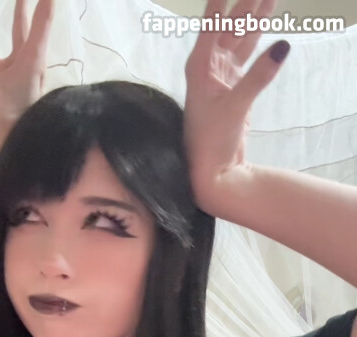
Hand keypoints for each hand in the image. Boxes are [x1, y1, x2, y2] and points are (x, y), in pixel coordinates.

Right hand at [0, 0, 53, 154]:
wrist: (15, 152)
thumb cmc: (9, 124)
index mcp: (32, 63)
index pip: (41, 25)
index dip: (45, 5)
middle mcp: (30, 66)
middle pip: (31, 28)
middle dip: (31, 8)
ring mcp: (22, 75)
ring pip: (18, 41)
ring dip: (16, 21)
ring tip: (18, 0)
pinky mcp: (11, 84)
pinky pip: (0, 58)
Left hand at [183, 0, 289, 214]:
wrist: (211, 173)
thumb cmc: (211, 142)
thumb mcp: (236, 107)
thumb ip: (259, 76)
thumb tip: (283, 46)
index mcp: (199, 67)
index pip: (212, 25)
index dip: (221, 5)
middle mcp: (207, 69)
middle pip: (230, 29)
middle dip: (246, 8)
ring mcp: (220, 79)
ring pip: (240, 42)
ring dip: (254, 22)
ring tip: (270, 1)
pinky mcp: (232, 91)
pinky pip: (246, 61)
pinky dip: (257, 47)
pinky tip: (266, 32)